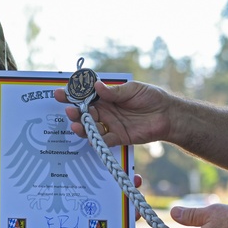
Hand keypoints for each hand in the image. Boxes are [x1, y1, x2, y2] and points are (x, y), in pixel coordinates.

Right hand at [54, 80, 171, 146]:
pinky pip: (104, 140)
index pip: (85, 95)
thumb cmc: (150, 97)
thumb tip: (96, 87)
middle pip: (84, 113)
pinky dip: (96, 140)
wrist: (167, 114)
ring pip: (91, 127)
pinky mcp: (118, 137)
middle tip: (68, 110)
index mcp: (106, 97)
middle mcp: (105, 111)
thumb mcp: (132, 90)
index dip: (73, 94)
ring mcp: (111, 124)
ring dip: (82, 126)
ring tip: (75, 124)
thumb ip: (114, 92)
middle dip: (74, 112)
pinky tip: (90, 138)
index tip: (61, 93)